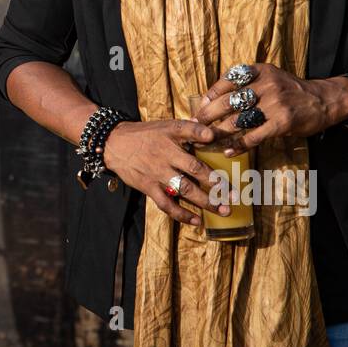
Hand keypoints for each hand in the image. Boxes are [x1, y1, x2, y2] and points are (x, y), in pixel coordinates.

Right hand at [102, 120, 235, 225]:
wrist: (113, 144)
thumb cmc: (144, 134)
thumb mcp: (165, 126)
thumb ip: (188, 129)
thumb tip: (212, 132)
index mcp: (171, 137)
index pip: (191, 136)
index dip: (205, 137)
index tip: (220, 147)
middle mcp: (165, 156)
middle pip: (195, 170)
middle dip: (216, 183)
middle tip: (234, 195)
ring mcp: (157, 173)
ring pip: (184, 190)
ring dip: (205, 202)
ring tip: (222, 210)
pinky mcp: (148, 187)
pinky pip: (167, 204)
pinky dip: (182, 214)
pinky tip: (197, 221)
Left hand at [193, 63, 347, 154]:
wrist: (323, 100)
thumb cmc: (290, 91)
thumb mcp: (269, 77)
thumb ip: (247, 83)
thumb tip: (214, 97)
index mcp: (259, 71)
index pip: (228, 80)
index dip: (211, 95)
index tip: (200, 107)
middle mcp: (265, 85)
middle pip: (228, 101)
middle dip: (208, 115)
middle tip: (195, 125)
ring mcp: (274, 103)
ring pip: (238, 120)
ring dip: (219, 132)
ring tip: (206, 140)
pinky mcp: (282, 121)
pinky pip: (254, 135)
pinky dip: (239, 145)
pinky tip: (228, 150)